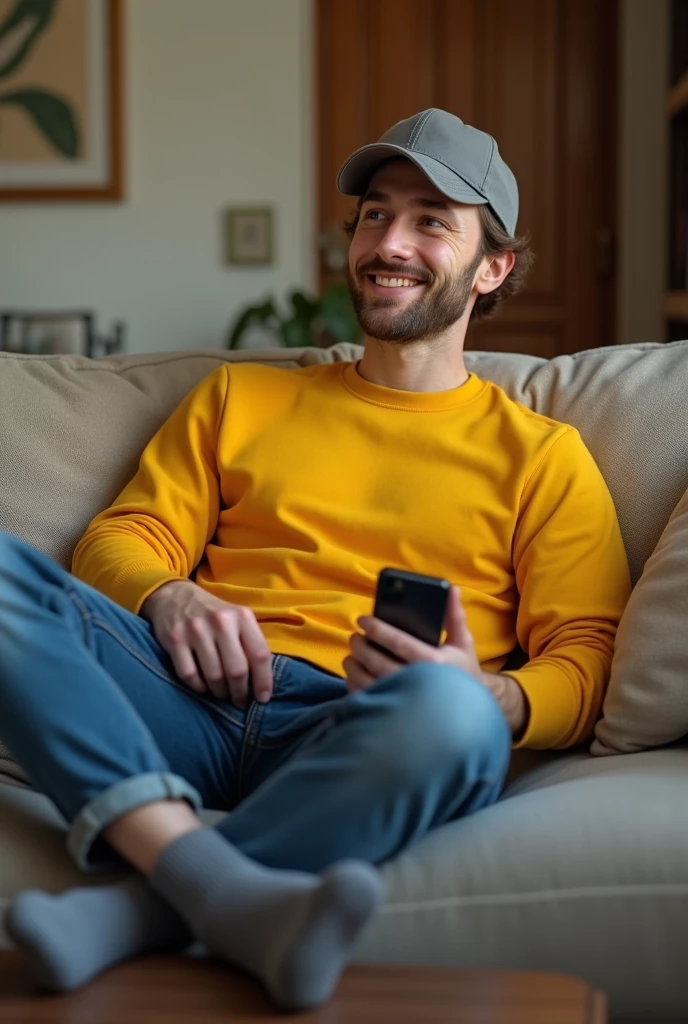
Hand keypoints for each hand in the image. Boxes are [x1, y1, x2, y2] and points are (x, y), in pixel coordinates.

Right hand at [140, 579, 272, 706]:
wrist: (175, 596)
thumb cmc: (213, 614)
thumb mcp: (237, 619)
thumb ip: (250, 643)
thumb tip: (262, 682)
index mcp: (242, 616)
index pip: (260, 655)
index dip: (264, 681)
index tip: (263, 698)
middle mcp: (220, 621)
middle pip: (237, 670)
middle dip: (240, 693)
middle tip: (240, 701)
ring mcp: (196, 630)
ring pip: (214, 676)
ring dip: (220, 692)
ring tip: (222, 693)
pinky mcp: (174, 639)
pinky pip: (189, 675)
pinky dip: (198, 687)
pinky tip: (203, 686)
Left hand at [344, 585, 528, 734]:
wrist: (468, 709)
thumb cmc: (462, 672)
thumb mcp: (463, 643)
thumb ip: (454, 615)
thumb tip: (451, 588)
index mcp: (433, 662)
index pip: (398, 642)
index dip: (377, 629)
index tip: (363, 620)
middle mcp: (417, 683)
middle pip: (378, 662)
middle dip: (361, 646)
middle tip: (354, 637)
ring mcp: (404, 701)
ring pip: (369, 682)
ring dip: (354, 666)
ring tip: (351, 654)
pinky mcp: (394, 713)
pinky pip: (368, 699)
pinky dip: (355, 686)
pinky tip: (354, 675)